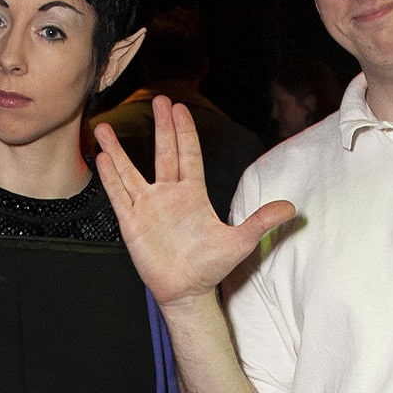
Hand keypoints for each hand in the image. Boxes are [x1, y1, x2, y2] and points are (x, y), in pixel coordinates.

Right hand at [95, 97, 293, 306]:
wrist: (186, 292)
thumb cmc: (211, 268)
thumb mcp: (240, 243)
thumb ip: (261, 221)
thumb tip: (290, 207)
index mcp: (193, 194)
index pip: (188, 155)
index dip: (184, 131)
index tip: (178, 108)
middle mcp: (168, 195)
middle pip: (163, 153)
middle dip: (161, 127)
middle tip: (157, 100)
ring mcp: (148, 208)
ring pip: (130, 172)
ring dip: (118, 150)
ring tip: (104, 128)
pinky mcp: (132, 223)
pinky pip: (119, 196)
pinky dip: (110, 178)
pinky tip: (102, 157)